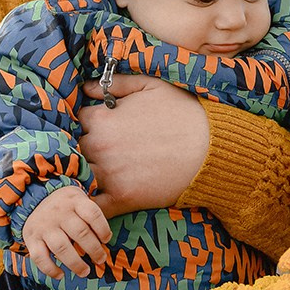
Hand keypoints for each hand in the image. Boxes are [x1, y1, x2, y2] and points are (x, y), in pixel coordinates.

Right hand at [21, 186, 112, 277]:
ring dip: (76, 263)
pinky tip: (61, 275)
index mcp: (74, 200)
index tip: (106, 240)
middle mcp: (58, 212)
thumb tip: (105, 241)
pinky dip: (50, 269)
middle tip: (100, 259)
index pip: (92, 213)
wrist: (35, 200)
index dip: (103, 229)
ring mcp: (44, 225)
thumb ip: (91, 216)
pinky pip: (40, 257)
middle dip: (94, 250)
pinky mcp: (31, 238)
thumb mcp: (79, 200)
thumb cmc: (66, 206)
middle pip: (80, 233)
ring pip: (61, 247)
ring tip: (85, 272)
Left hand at [78, 74, 208, 215]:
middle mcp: (99, 146)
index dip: (92, 122)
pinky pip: (94, 205)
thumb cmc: (184, 113)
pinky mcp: (122, 198)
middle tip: (108, 149)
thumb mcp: (151, 85)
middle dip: (89, 147)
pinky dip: (91, 204)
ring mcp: (109, 174)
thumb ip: (116, 83)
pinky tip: (97, 200)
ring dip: (88, 173)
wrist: (212, 148)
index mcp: (102, 119)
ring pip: (82, 174)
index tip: (104, 126)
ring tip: (105, 171)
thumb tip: (86, 87)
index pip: (80, 120)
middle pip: (77, 148)